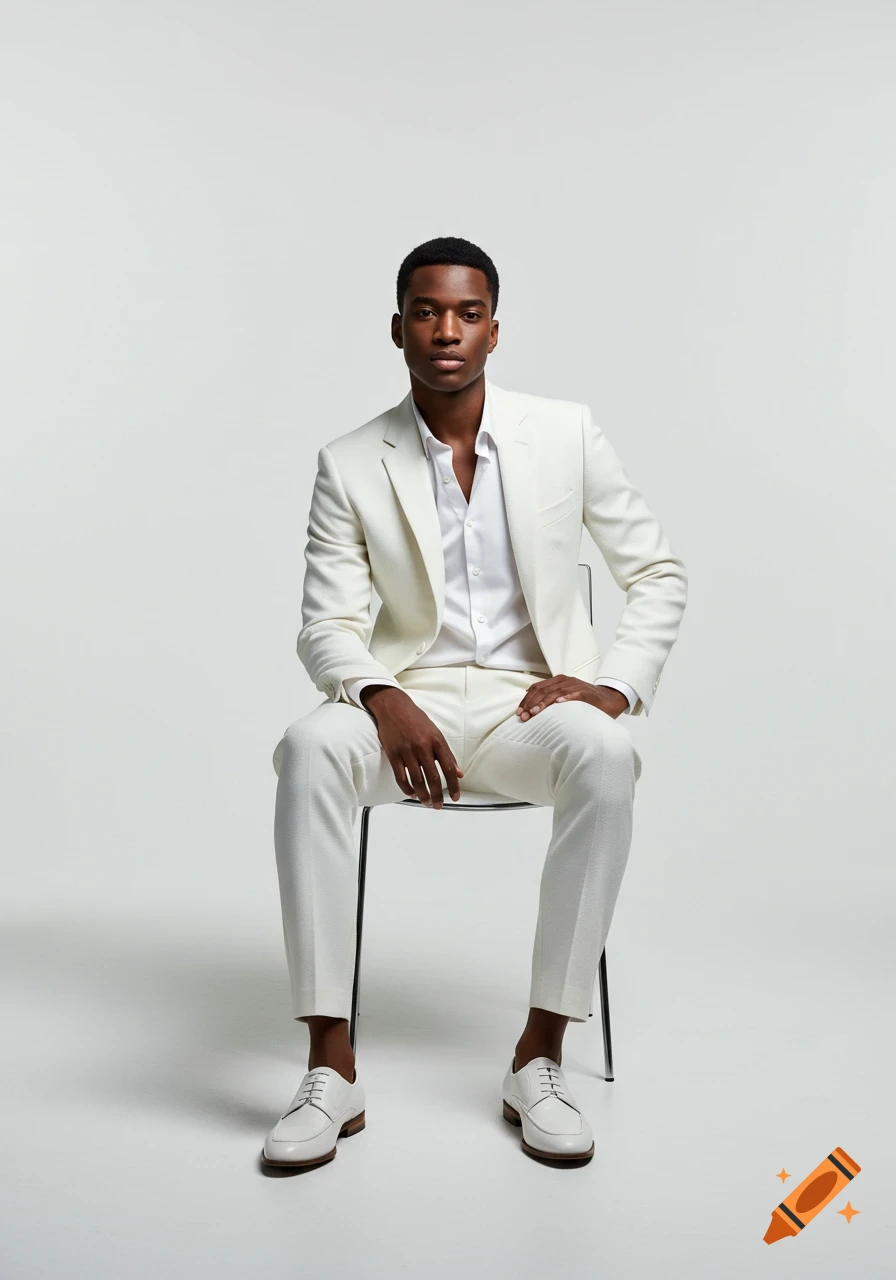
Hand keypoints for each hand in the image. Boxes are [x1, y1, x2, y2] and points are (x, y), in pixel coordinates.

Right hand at [361, 686, 462, 808]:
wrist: (394, 706)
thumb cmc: (416, 719)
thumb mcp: (436, 733)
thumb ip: (447, 754)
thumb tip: (458, 773)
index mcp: (436, 741)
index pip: (448, 768)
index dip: (453, 786)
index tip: (455, 797)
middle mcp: (423, 747)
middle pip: (433, 778)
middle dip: (437, 795)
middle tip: (439, 805)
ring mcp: (407, 751)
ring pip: (417, 780)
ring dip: (423, 795)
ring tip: (427, 802)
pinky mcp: (393, 754)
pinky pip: (401, 777)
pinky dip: (406, 788)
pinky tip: (411, 793)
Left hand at [515, 675, 627, 721]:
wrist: (609, 699)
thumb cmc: (585, 702)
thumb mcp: (564, 699)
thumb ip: (550, 699)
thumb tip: (531, 704)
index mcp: (558, 682)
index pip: (537, 688)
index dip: (526, 700)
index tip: (519, 712)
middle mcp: (565, 681)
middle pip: (543, 690)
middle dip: (531, 704)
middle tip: (524, 716)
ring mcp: (576, 686)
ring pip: (555, 692)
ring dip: (543, 703)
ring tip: (535, 712)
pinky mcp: (586, 692)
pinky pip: (575, 694)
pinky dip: (566, 698)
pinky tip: (559, 704)